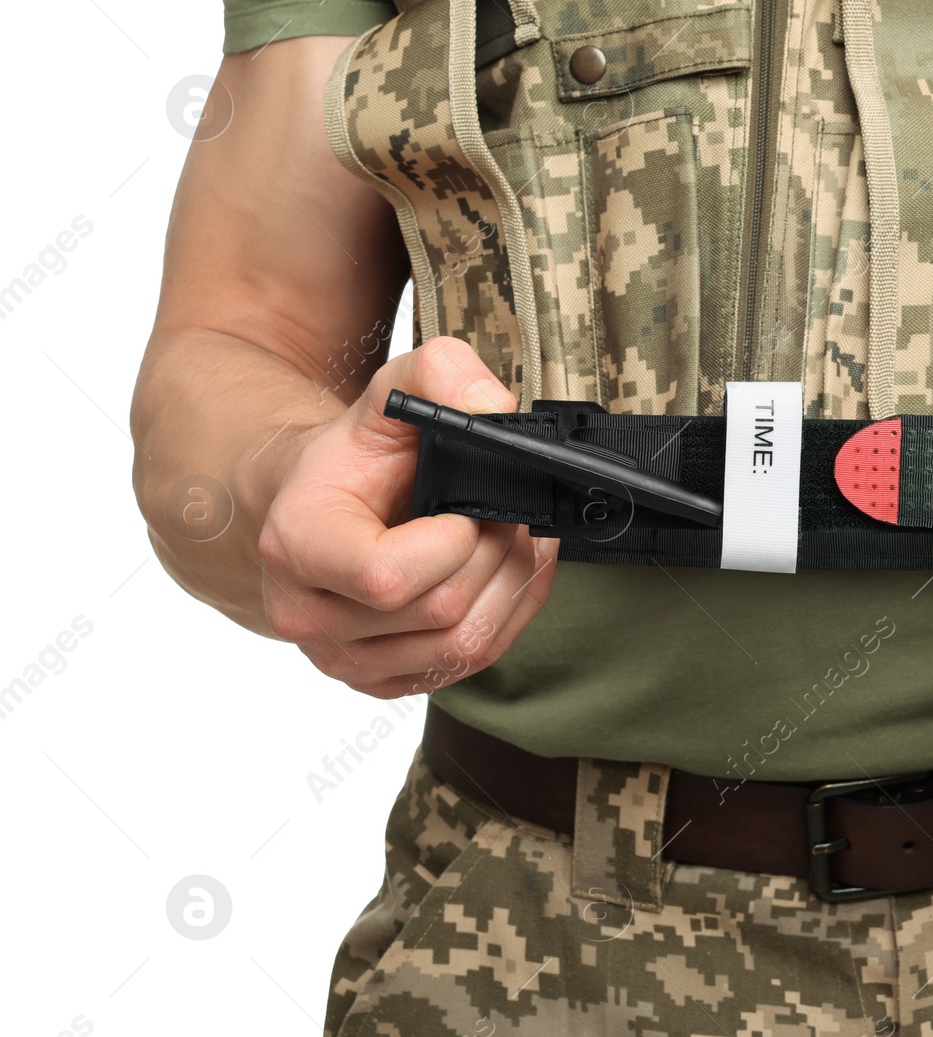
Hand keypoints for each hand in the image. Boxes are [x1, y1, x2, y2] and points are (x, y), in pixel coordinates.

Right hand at [258, 337, 557, 698]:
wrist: (323, 503)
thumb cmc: (357, 456)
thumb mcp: (393, 391)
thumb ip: (443, 374)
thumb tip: (494, 408)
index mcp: (297, 543)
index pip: (387, 576)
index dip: (454, 542)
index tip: (469, 508)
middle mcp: (307, 614)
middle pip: (442, 610)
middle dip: (497, 553)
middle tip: (510, 512)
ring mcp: (343, 658)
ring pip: (465, 644)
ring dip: (512, 585)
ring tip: (513, 536)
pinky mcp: (383, 679)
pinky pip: (470, 664)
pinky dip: (509, 614)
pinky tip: (507, 571)